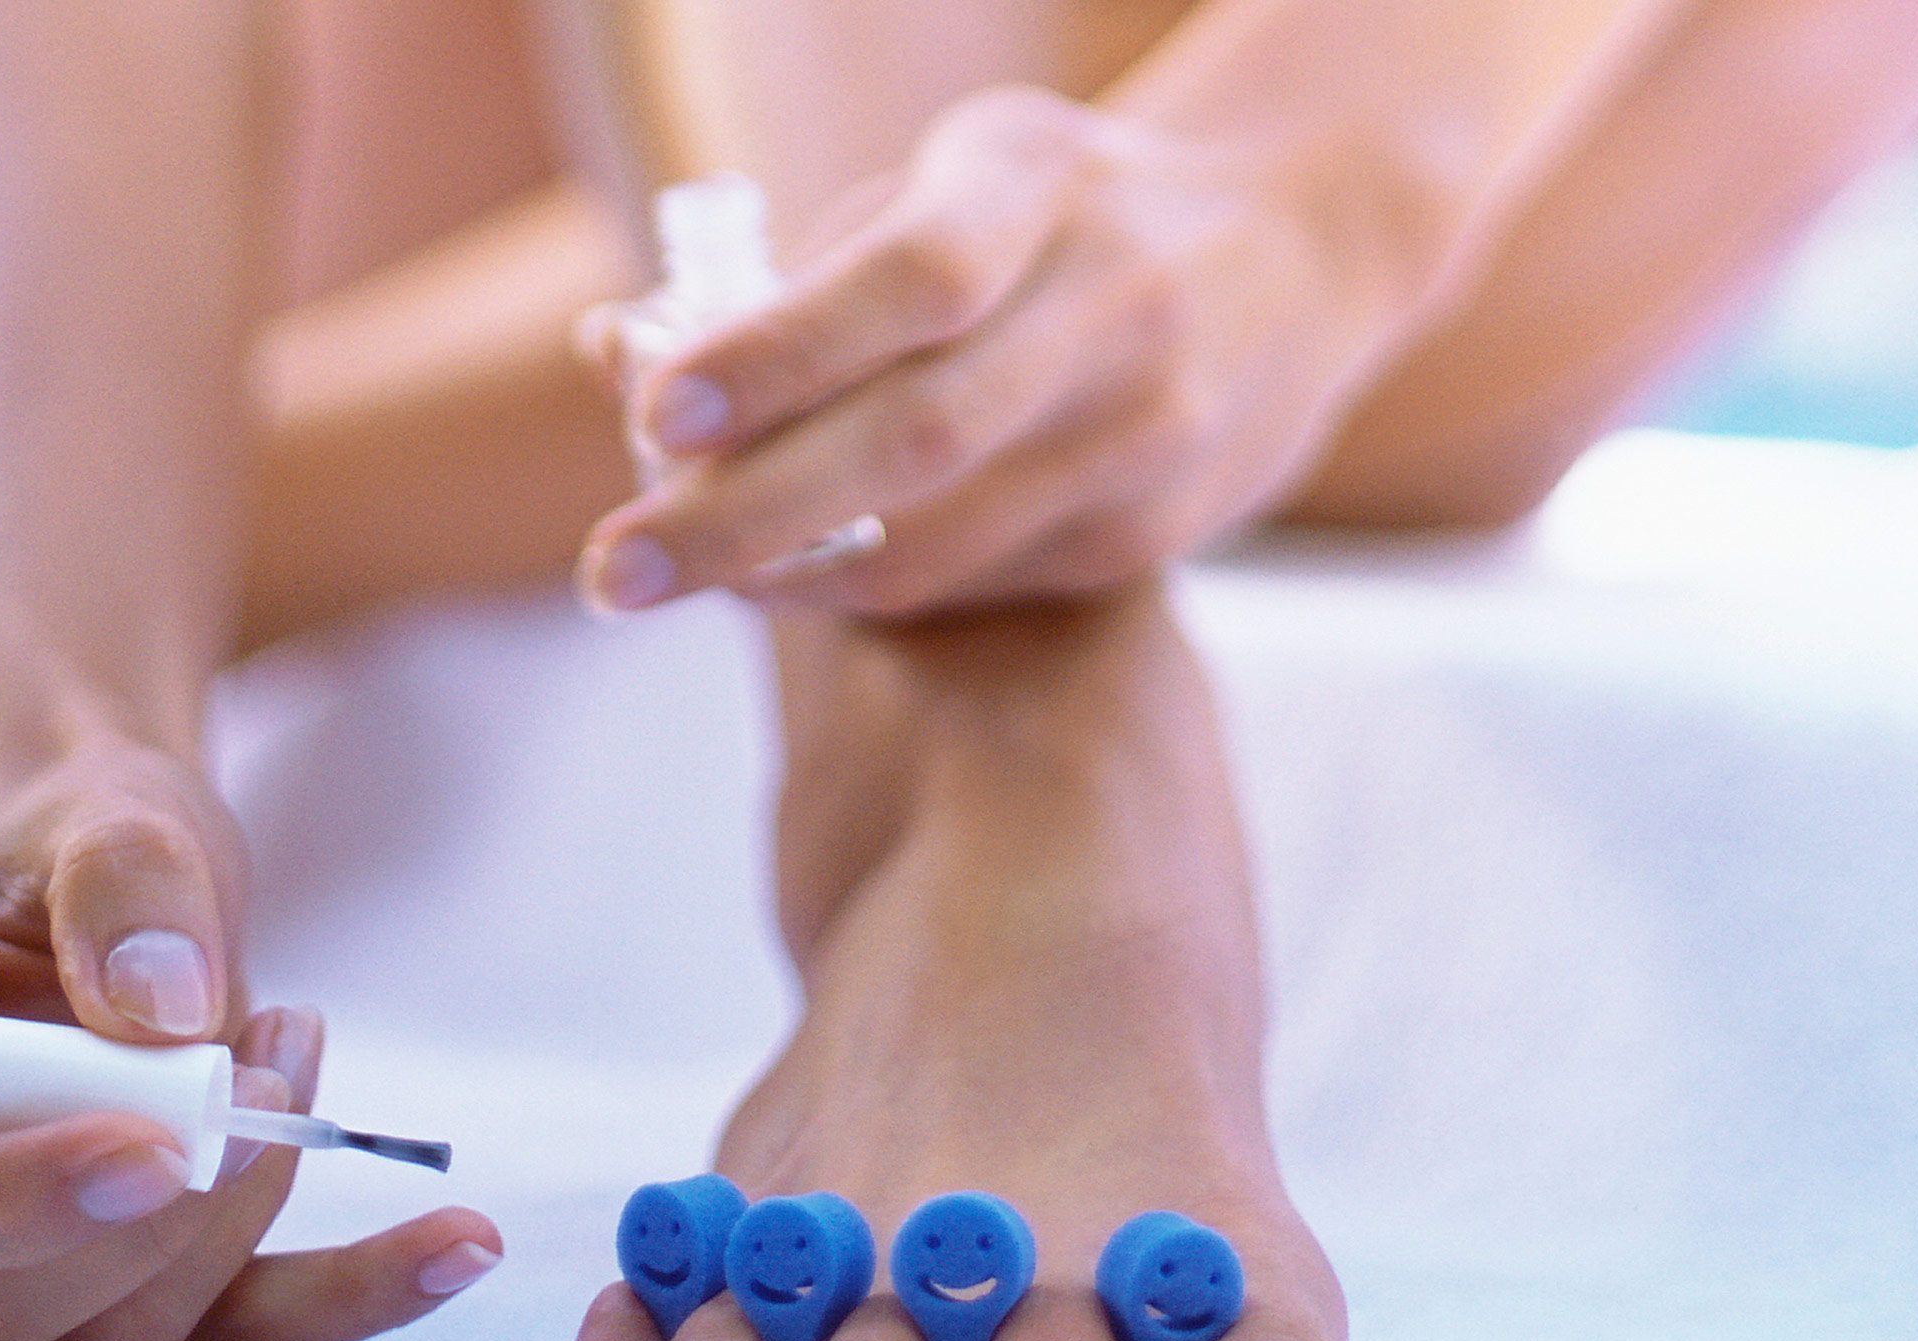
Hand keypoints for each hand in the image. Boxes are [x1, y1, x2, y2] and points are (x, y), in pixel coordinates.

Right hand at [0, 743, 500, 1340]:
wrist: (123, 881)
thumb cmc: (87, 843)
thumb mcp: (114, 816)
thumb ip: (127, 887)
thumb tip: (170, 1020)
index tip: (156, 1147)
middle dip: (150, 1222)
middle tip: (260, 1057)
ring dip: (238, 1226)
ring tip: (293, 1056)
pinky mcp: (111, 1292)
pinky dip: (348, 1300)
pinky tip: (460, 1243)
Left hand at [577, 87, 1369, 617]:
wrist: (1304, 252)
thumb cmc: (1074, 208)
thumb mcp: (963, 175)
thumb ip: (815, 267)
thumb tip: (627, 360)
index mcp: (1041, 185)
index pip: (908, 276)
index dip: (777, 353)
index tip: (656, 413)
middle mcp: (1111, 310)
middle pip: (912, 441)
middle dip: (742, 521)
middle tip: (613, 572)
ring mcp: (1145, 434)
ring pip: (935, 544)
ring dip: (782, 575)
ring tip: (666, 573)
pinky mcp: (1153, 534)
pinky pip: (974, 584)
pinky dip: (859, 588)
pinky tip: (784, 575)